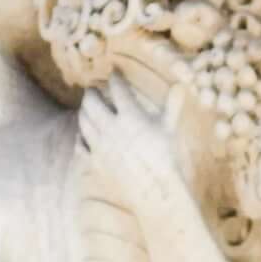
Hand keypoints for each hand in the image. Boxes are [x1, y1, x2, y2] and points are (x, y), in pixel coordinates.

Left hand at [85, 81, 203, 228]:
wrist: (155, 190)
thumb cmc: (166, 158)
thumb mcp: (169, 128)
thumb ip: (172, 105)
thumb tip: (180, 85)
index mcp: (131, 116)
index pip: (117, 88)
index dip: (115, 77)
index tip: (114, 71)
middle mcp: (112, 128)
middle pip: (91, 101)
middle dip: (91, 91)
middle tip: (92, 88)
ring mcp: (100, 145)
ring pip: (83, 120)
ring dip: (84, 110)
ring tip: (87, 106)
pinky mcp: (95, 162)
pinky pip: (80, 145)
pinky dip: (80, 136)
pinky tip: (84, 133)